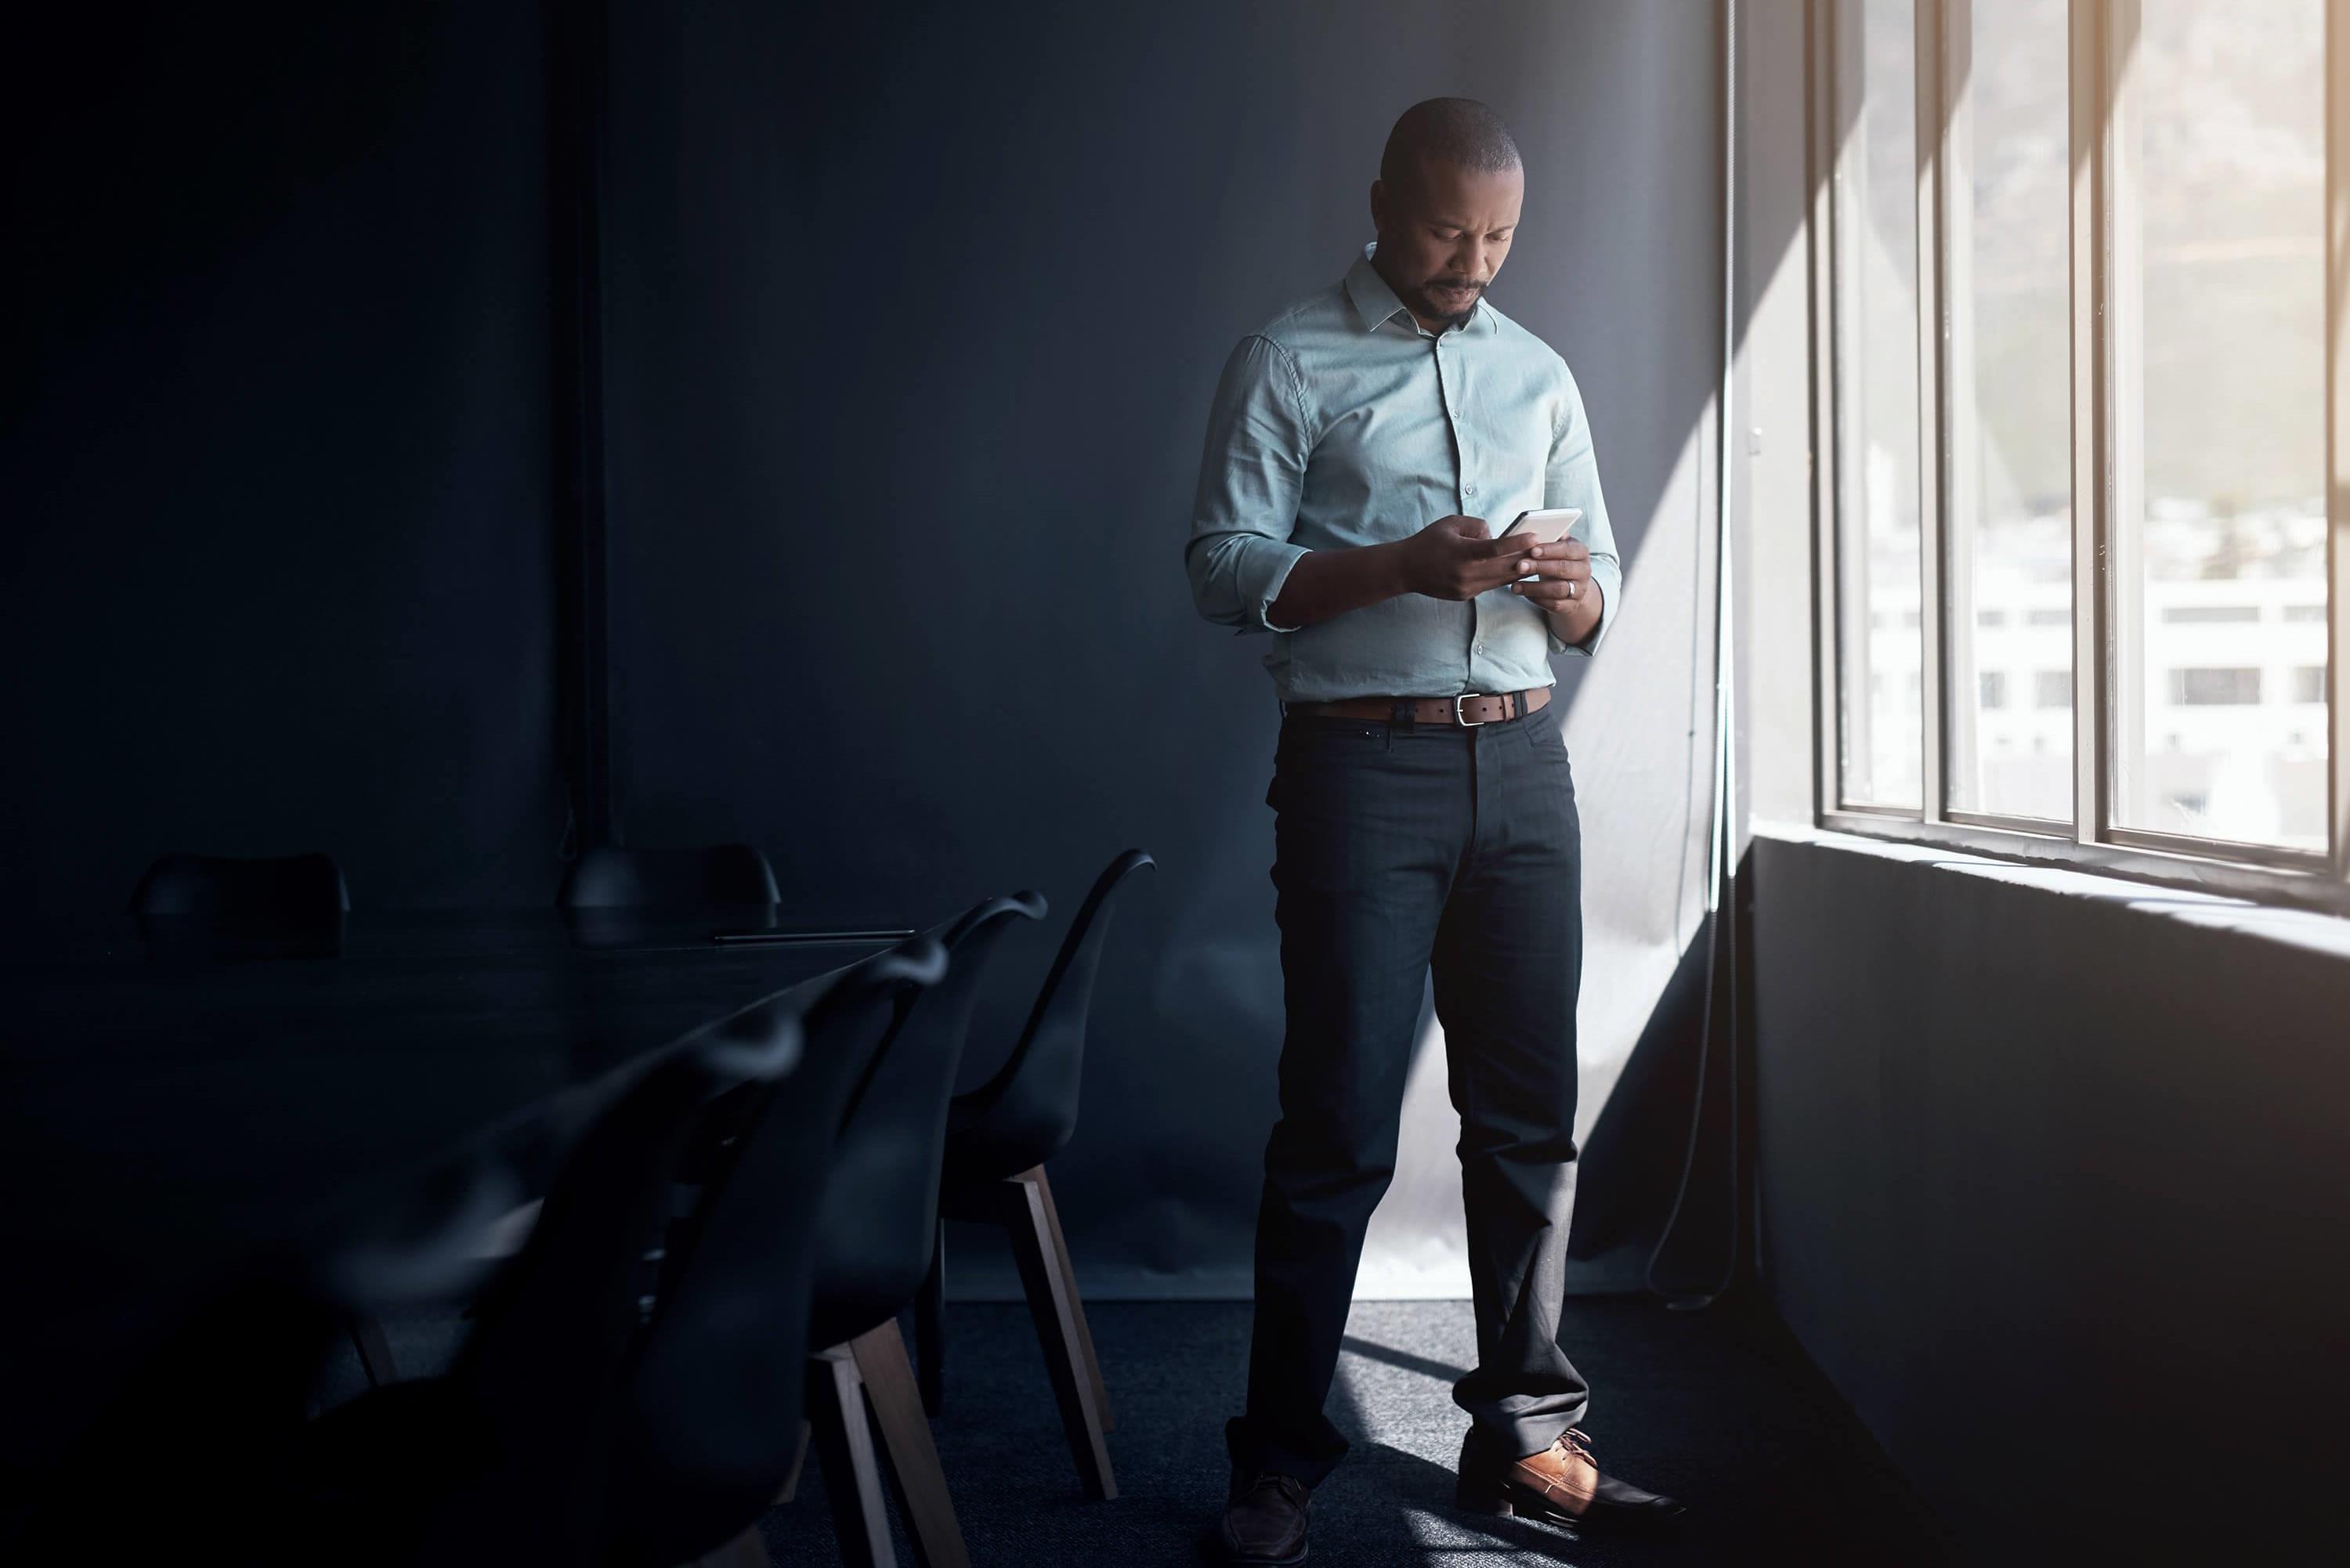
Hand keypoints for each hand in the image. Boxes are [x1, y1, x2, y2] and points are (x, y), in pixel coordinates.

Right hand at [1389, 515, 1540, 601]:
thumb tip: (1497, 537)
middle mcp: (1465, 574)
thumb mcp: (1451, 523)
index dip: (1517, 543)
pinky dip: (1502, 577)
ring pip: (1501, 580)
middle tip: (1545, 550)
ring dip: (1519, 570)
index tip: (1535, 538)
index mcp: (1461, 553)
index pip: (1495, 549)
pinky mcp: (1465, 596)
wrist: (1406, 569)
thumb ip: (1477, 527)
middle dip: (1526, 559)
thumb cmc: (1429, 541)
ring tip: (1536, 561)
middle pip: (1504, 568)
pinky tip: (1515, 570)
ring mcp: (1466, 588)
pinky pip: (1490, 585)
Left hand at [1510, 538, 1596, 615]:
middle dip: (1539, 567)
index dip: (1550, 550)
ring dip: (1535, 587)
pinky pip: (1554, 605)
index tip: (1532, 549)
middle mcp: (1584, 571)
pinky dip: (1537, 599)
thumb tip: (1537, 527)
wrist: (1572, 584)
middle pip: (1562, 569)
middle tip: (1519, 565)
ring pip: (1558, 589)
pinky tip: (1523, 593)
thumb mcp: (1557, 547)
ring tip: (1515, 585)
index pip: (1568, 549)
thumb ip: (1551, 537)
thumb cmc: (1558, 559)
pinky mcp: (1571, 606)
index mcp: (1581, 552)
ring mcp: (1579, 590)